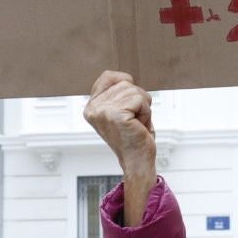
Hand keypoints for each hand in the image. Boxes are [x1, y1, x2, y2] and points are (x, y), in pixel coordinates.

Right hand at [84, 71, 157, 225]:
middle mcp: (93, 108)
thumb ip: (118, 94)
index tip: (130, 106)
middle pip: (126, 83)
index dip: (126, 84)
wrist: (137, 161)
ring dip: (143, 108)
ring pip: (135, 91)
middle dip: (138, 101)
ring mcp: (102, 111)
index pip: (108, 76)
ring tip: (136, 124)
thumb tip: (125, 77)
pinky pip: (140, 100)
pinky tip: (139, 126)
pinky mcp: (115, 115)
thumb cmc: (134, 136)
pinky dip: (146, 112)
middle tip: (134, 121)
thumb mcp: (122, 111)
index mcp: (91, 107)